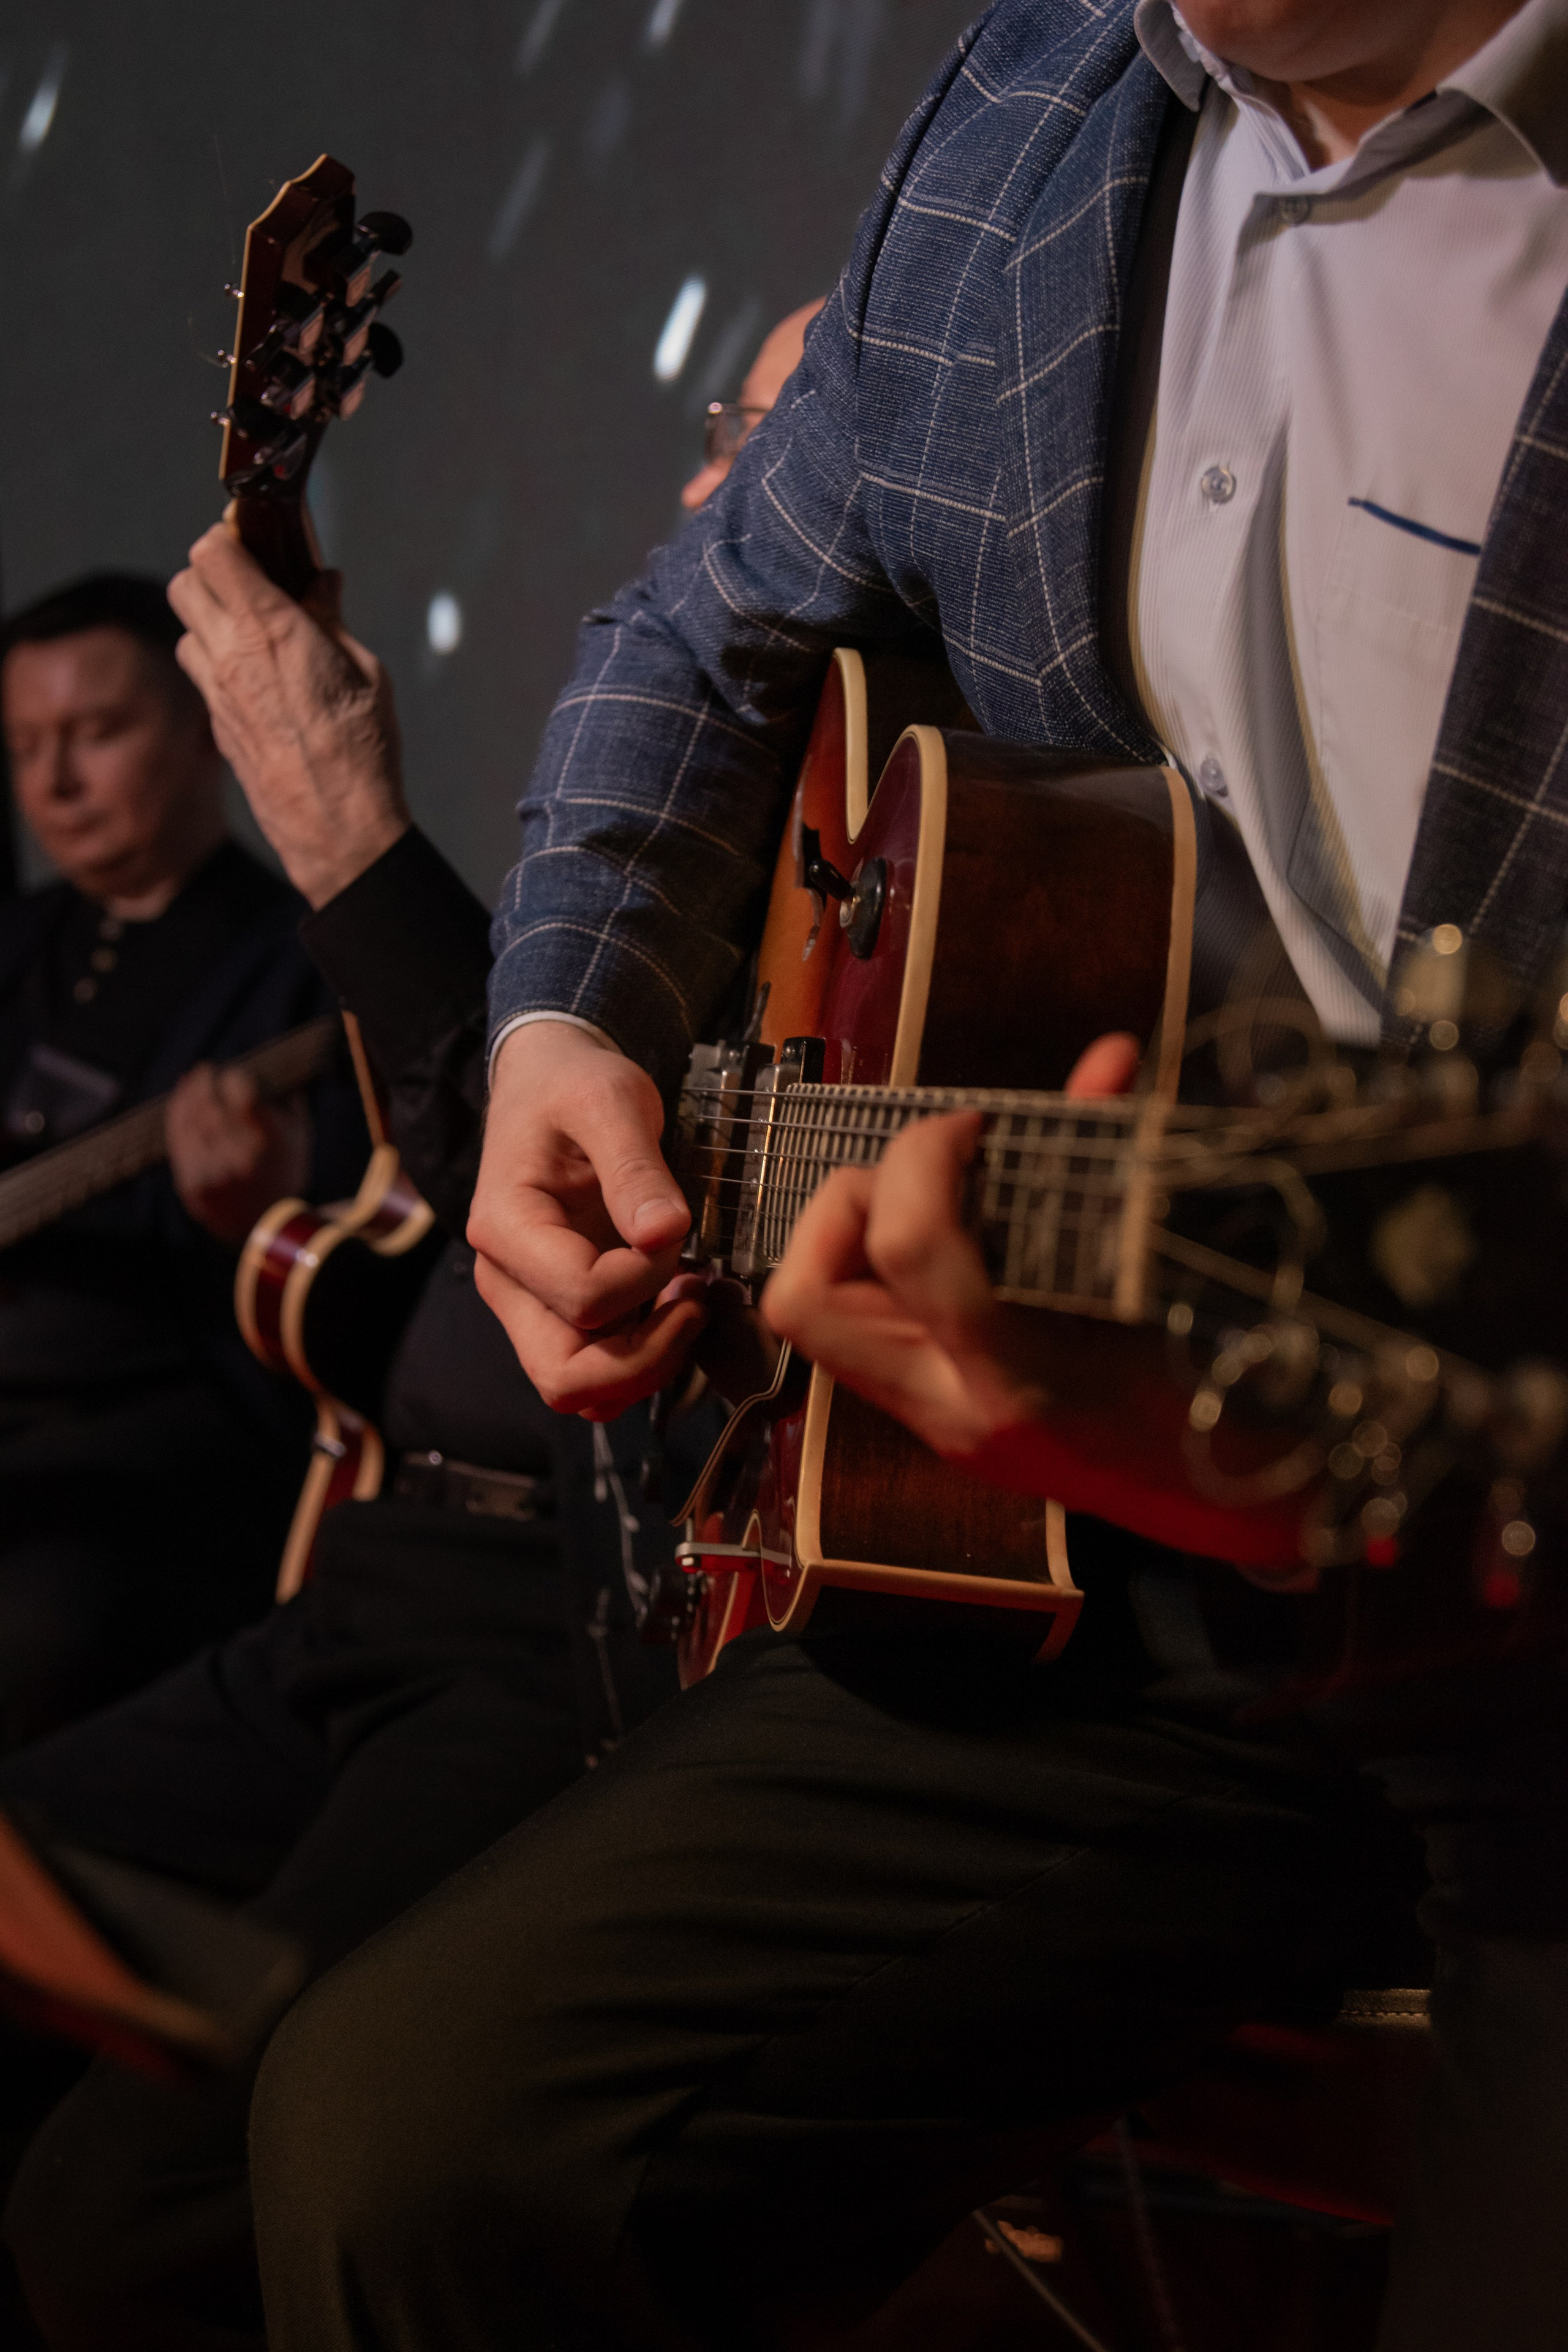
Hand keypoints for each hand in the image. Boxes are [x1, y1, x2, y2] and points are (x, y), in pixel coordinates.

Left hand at [166, 1063, 311, 1247]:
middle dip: (206, 1082)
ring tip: (194, 1081)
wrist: (266, 1226)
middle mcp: (242, 1156)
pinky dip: (178, 1115)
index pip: (241, 1091)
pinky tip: (182, 1101)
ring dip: (190, 1094)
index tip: (231, 1073)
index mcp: (273, 1141)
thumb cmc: (285, 1168)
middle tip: (206, 1071)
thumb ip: (284, 1097)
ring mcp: (214, 1171)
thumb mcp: (299, 1134)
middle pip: (212, 1102)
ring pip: (191, 1118)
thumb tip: (261, 1062)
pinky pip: (178, 1139)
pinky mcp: (193, 1183)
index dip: (232, 1077)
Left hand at [167, 526, 408, 907]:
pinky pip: (200, 674)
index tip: (258, 540)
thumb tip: (321, 584)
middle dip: (213, 572)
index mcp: (271, 630)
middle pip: (185, 582)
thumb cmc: (362, 751)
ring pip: (185, 629)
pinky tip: (258, 676)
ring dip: (210, 618)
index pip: (214, 552)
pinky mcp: (216, 726)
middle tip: (253, 582)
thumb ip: (332, 620)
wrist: (337, 829)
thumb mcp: (364, 671)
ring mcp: (217, 693)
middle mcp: (231, 655)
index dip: (231, 536)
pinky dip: (218, 660)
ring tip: (254, 631)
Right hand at [468, 1022, 705, 1417]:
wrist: (549, 1080)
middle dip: (645, 1358)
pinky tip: (677, 1307)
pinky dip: (645, 1356)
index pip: (584, 1299)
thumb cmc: (571, 1085)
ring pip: (584, 1388)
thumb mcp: (609, 1101)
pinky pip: (601, 1368)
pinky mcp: (562, 1308)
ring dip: (649, 1364)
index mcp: (506, 1230)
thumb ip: (634, 1167)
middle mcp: (508, 1282)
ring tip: (691, 1304)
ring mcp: (533, 1302)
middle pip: (566, 1376)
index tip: (676, 1228)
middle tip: (696, 1304)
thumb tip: (665, 1233)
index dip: (647, 1278)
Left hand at [760, 1031, 1314, 1574]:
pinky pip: (862, 1330)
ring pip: (813, 1318)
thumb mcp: (1177, 1277)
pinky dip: (884, 1267)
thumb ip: (1120, 1162)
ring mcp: (937, 1423)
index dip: (923, 1160)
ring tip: (936, 1197)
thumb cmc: (1227, 1397)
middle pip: (805, 1298)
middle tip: (933, 1169)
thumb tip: (1110, 1057)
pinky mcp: (938, 1422)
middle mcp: (956, 1408)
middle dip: (848, 1202)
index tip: (977, 1130)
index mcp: (1021, 1376)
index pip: (907, 1250)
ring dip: (853, 1234)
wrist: (1242, 1511)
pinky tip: (953, 1239)